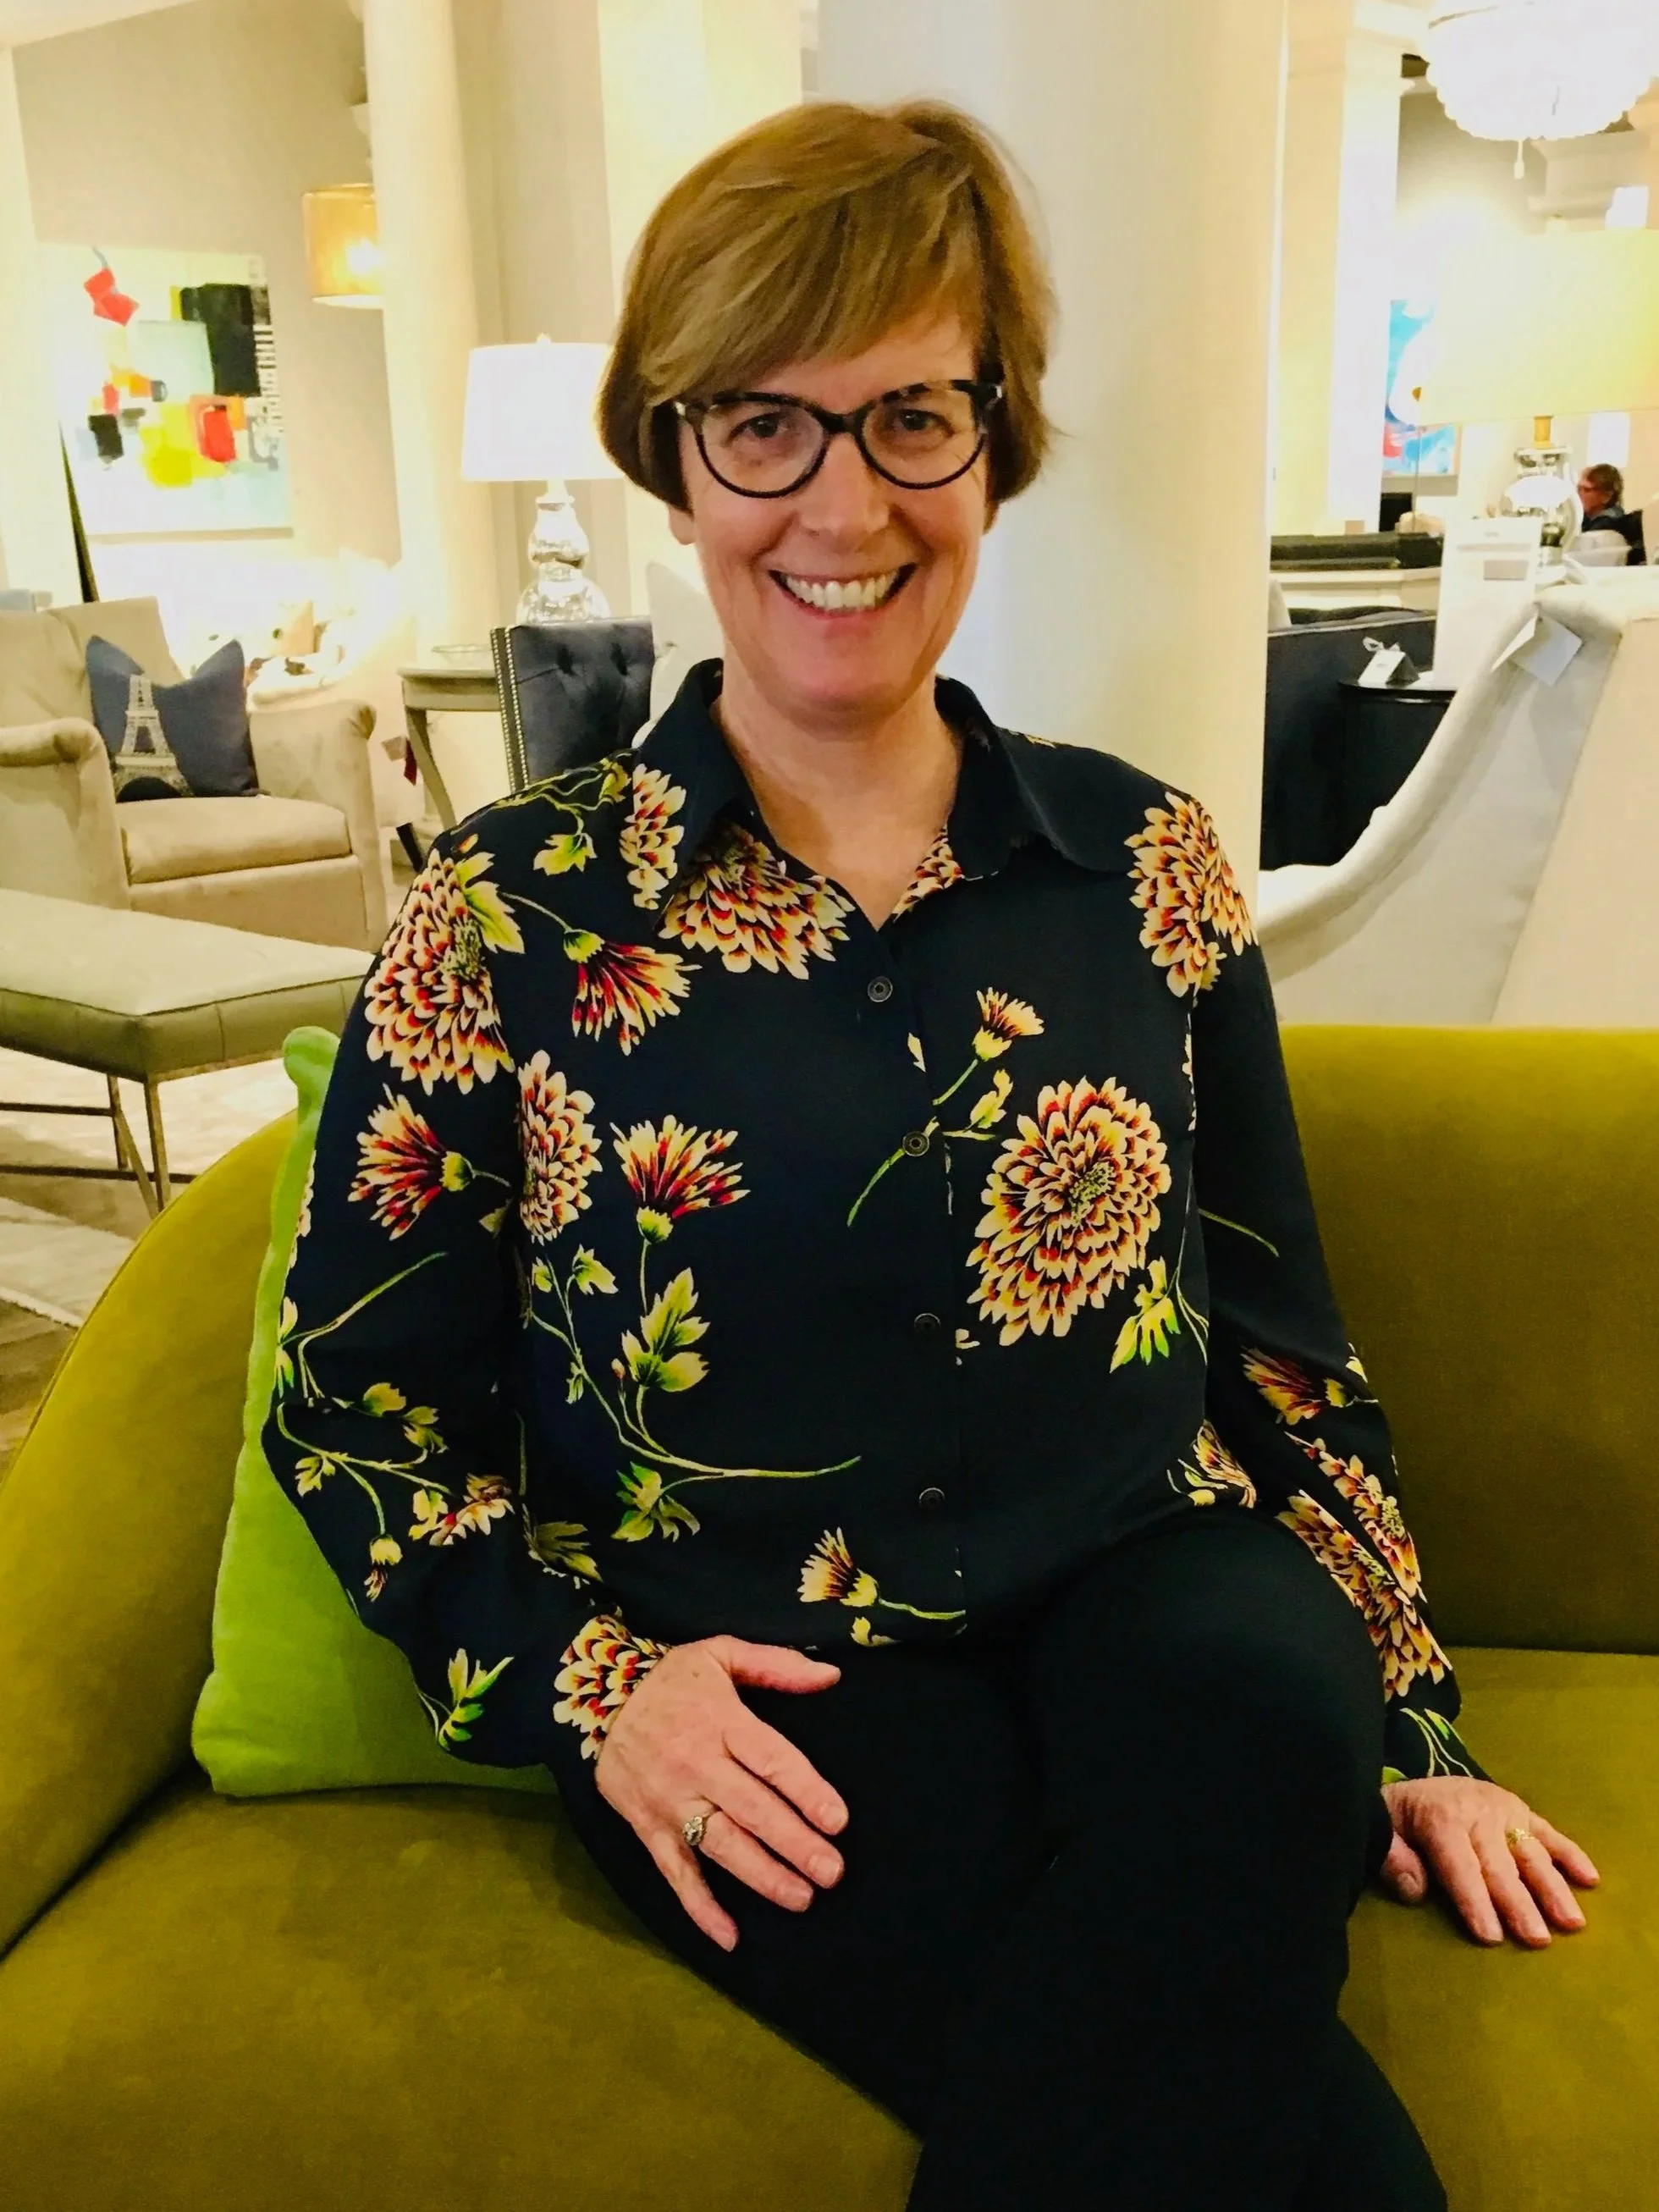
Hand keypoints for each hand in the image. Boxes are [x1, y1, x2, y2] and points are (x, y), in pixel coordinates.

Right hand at [596, 1635, 847, 1950]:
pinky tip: (729, 1935)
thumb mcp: (720, 1652)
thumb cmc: (670, 1678)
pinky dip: (701, 1907)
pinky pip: (676, 1873)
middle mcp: (697, 1765)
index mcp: (722, 1721)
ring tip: (801, 1898)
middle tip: (832, 1871)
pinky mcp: (648, 1828)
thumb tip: (831, 1677)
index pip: (771, 1761)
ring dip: (762, 1876)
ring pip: (721, 1845)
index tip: (838, 1820)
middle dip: (795, 1844)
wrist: (594, 1697)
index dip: (806, 1791)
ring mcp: (671, 1801)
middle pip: (753, 1810)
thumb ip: (776, 1665)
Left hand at [1380, 1776, 1598, 1946]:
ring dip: (1552, 1888)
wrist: (1413, 1785)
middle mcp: (1477, 1811)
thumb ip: (1392, 1858)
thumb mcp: (1381, 1829)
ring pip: (1530, 1853)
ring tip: (1571, 1922)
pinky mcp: (1522, 1811)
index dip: (1473, 1900)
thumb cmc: (1398, 1820)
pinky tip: (1590, 1879)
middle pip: (1499, 1865)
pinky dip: (1571, 1855)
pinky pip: (1550, 1834)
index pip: (1459, 1865)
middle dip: (1518, 1904)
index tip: (1490, 1936)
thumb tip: (1415, 1890)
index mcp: (1440, 1818)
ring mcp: (1504, 1810)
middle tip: (1537, 1939)